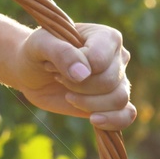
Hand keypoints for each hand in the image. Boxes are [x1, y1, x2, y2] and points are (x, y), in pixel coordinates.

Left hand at [9, 23, 135, 129]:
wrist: (33, 72)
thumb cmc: (38, 51)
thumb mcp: (40, 44)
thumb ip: (61, 52)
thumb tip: (82, 74)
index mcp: (106, 37)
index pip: (99, 60)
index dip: (75, 70)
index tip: (53, 65)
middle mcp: (118, 58)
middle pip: (109, 81)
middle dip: (78, 87)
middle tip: (58, 79)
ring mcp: (118, 81)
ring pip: (119, 99)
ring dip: (89, 103)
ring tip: (69, 96)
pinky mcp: (112, 103)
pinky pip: (127, 115)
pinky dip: (114, 121)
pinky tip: (94, 120)